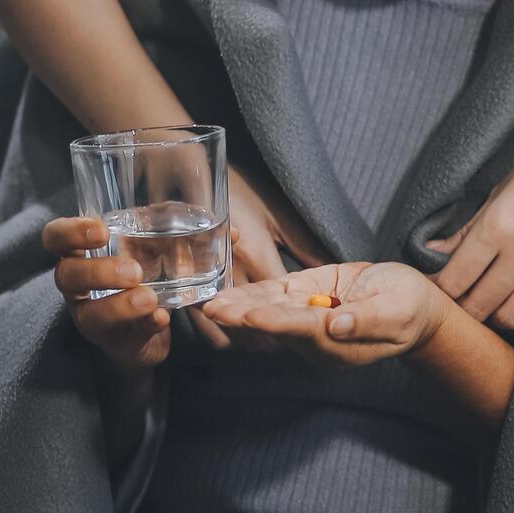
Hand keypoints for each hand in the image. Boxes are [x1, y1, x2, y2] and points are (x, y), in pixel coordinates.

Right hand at [43, 215, 172, 370]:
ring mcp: (92, 319)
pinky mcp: (117, 343)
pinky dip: (146, 325)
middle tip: (134, 271)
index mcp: (78, 256)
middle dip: (98, 272)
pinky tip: (161, 317)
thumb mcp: (139, 246)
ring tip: (149, 298)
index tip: (102, 231)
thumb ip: (149, 228)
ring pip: (91, 315)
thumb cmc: (138, 273)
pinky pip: (127, 338)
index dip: (70, 233)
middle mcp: (77, 289)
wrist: (148, 327)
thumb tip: (175, 206)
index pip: (55, 238)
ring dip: (120, 305)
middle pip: (66, 276)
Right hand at [189, 163, 329, 354]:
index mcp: (256, 253)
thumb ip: (302, 243)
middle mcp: (230, 272)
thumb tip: (328, 267)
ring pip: (229, 331)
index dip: (295, 319)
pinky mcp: (185, 284)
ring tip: (264, 336)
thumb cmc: (239, 189)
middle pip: (255, 323)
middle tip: (289, 337)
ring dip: (248, 338)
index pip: (280, 302)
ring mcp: (204, 281)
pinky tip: (235, 328)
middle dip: (273, 336)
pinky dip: (221, 333)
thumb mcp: (275, 211)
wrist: (190, 174)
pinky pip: (203, 325)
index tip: (308, 326)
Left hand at [202, 261, 445, 368]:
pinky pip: (276, 297)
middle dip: (244, 318)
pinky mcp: (307, 298)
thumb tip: (337, 326)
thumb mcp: (396, 312)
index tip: (251, 317)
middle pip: (276, 326)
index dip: (275, 322)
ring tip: (211, 304)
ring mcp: (309, 318)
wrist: (411, 305)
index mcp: (339, 343)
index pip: (302, 331)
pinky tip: (229, 294)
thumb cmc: (408, 309)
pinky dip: (252, 295)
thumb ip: (367, 320)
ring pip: (270, 312)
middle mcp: (317, 336)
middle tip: (214, 312)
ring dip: (240, 308)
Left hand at [427, 112, 513, 338]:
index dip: (438, 289)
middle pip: (480, 304)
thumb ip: (469, 226)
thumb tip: (433, 250)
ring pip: (512, 318)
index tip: (434, 289)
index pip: (456, 277)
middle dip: (461, 309)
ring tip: (485, 310)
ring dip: (493, 320)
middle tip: (456, 304)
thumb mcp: (504, 186)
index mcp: (499, 223)